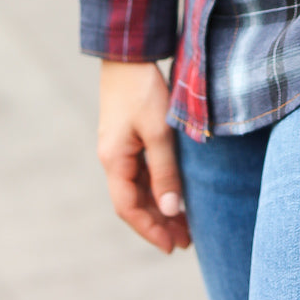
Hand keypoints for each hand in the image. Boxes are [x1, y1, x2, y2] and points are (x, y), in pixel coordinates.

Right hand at [97, 60, 190, 253]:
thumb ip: (165, 171)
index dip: (150, 229)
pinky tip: (176, 191)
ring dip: (160, 205)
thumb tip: (172, 209)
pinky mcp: (129, 136)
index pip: (128, 208)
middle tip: (186, 241)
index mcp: (114, 160)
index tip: (173, 246)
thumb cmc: (143, 90)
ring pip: (139, 187)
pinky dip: (158, 185)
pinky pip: (142, 171)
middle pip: (134, 201)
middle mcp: (113, 158)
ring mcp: (120, 147)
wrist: (129, 53)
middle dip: (158, 222)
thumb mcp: (159, 131)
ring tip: (185, 223)